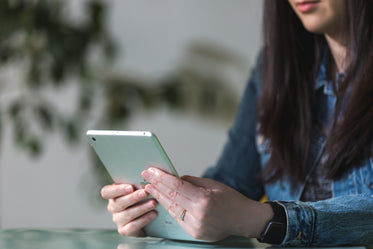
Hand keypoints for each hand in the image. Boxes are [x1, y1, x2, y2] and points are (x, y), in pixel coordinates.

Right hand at [101, 183, 157, 236]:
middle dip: (133, 197)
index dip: (117, 190)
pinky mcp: (124, 230)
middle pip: (119, 203)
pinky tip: (153, 213)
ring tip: (153, 203)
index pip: (106, 192)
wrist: (146, 218)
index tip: (130, 187)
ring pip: (127, 214)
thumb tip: (146, 174)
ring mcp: (117, 219)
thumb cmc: (141, 197)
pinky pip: (132, 226)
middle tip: (145, 193)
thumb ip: (137, 182)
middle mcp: (112, 207)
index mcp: (112, 194)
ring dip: (142, 208)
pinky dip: (144, 219)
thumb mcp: (137, 187)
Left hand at [141, 167, 272, 241]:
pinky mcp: (195, 233)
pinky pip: (178, 218)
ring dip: (159, 198)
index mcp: (204, 200)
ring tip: (149, 188)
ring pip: (172, 209)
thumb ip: (192, 182)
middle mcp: (198, 215)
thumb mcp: (213, 184)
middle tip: (145, 177)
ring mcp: (196, 226)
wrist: (244, 219)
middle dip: (156, 186)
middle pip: (171, 198)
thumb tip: (175, 179)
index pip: (176, 187)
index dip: (161, 178)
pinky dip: (170, 208)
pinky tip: (162, 200)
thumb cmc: (231, 199)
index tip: (150, 171)